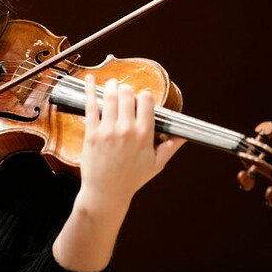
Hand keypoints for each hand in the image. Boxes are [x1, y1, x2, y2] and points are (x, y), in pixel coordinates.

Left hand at [79, 76, 184, 203]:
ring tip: (111, 84)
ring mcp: (108, 130)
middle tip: (124, 91)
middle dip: (127, 89)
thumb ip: (170, 147)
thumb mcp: (156, 165)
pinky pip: (91, 106)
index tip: (141, 99)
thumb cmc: (132, 179)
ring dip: (111, 86)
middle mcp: (127, 129)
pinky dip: (88, 90)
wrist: (107, 192)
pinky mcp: (92, 132)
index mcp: (145, 134)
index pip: (146, 101)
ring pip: (110, 97)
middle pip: (127, 94)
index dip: (144, 97)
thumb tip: (183, 135)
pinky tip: (88, 79)